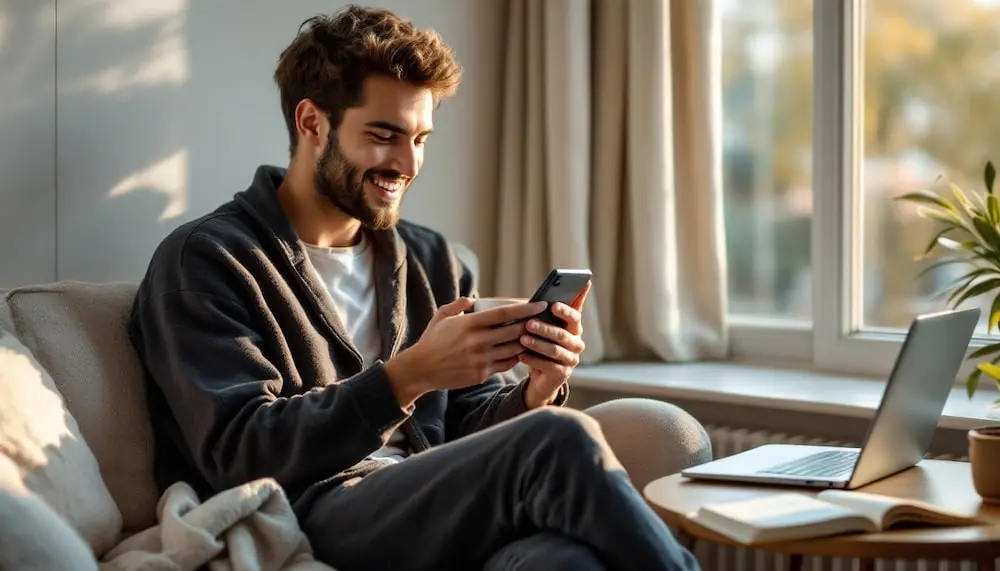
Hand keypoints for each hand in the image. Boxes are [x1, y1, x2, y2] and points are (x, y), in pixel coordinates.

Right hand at [384, 297, 545, 407]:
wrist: (420, 369)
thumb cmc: (432, 341)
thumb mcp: (441, 317)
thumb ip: (457, 306)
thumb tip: (472, 299)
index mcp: (470, 323)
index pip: (504, 313)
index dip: (525, 308)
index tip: (539, 304)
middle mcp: (477, 341)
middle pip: (514, 331)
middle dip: (531, 325)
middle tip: (544, 320)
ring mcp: (480, 359)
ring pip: (514, 349)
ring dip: (526, 342)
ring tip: (537, 336)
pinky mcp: (481, 374)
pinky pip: (506, 364)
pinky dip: (516, 357)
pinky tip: (521, 352)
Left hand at [521, 281, 590, 408]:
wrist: (541, 376)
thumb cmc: (541, 344)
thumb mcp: (544, 328)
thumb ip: (544, 314)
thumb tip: (537, 298)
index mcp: (574, 328)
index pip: (575, 315)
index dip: (566, 310)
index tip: (554, 305)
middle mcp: (576, 343)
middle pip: (564, 334)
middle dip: (546, 328)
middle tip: (529, 323)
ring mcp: (571, 359)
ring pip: (555, 350)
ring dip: (538, 344)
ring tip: (523, 339)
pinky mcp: (562, 374)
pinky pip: (548, 366)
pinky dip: (533, 359)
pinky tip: (521, 355)